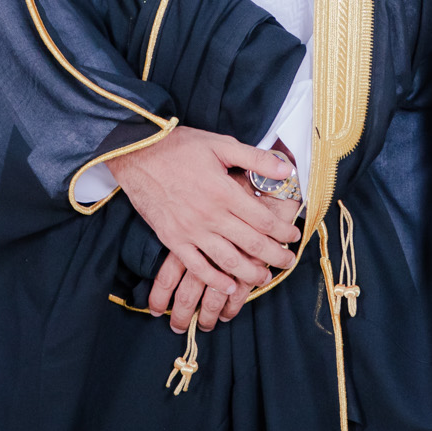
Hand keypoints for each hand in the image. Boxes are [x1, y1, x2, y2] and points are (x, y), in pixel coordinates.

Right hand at [107, 127, 300, 307]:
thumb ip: (255, 159)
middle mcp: (210, 215)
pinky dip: (213, 279)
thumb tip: (286, 170)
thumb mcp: (221, 144)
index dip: (283, 231)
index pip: (263, 220)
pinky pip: (196, 265)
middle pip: (251, 243)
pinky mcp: (172, 238)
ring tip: (264, 278)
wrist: (138, 154)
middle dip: (273, 256)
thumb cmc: (180, 146)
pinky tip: (227, 286)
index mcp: (225, 192)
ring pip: (227, 259)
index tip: (294, 236)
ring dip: (248, 272)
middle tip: (288, 262)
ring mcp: (190, 230)